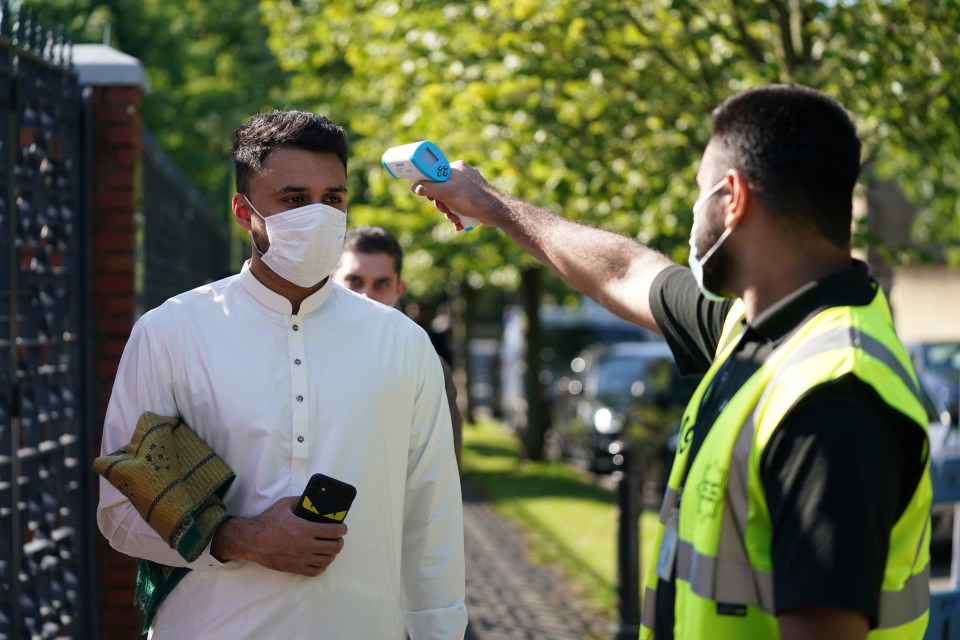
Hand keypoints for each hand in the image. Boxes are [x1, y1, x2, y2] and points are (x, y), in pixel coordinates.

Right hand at [211, 496, 346, 575]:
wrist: (251, 540)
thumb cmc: (268, 521)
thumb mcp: (285, 505)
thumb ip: (301, 501)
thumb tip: (315, 499)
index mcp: (305, 529)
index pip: (333, 532)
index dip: (342, 529)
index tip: (342, 528)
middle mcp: (306, 546)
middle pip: (334, 547)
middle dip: (339, 541)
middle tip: (337, 538)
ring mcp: (301, 559)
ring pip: (327, 560)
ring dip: (332, 554)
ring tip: (330, 548)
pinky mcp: (295, 568)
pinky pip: (316, 571)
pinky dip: (322, 566)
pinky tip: (321, 559)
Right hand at [412, 161, 502, 229]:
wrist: (495, 211)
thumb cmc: (471, 198)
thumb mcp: (445, 192)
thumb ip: (427, 189)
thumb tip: (414, 187)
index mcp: (456, 168)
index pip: (436, 174)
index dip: (430, 187)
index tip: (431, 197)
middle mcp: (464, 175)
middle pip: (442, 189)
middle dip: (441, 204)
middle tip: (443, 209)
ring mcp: (470, 186)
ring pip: (451, 199)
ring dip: (450, 212)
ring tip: (454, 218)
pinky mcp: (475, 198)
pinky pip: (461, 205)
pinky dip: (458, 214)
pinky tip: (460, 222)